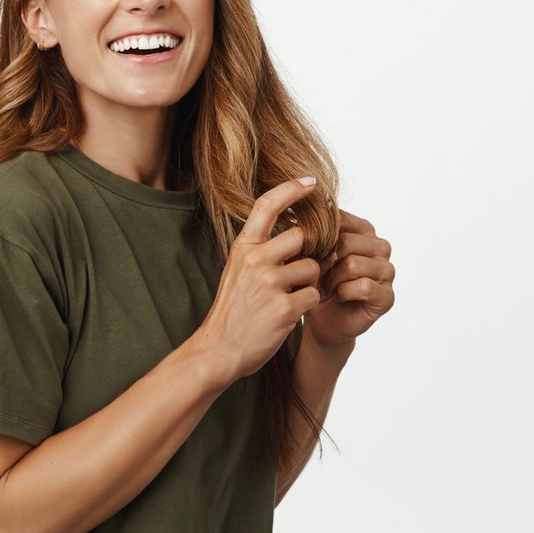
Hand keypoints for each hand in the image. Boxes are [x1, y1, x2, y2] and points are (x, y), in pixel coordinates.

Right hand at [194, 176, 325, 381]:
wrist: (219, 350)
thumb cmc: (233, 311)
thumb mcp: (238, 271)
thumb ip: (262, 251)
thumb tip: (300, 235)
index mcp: (243, 248)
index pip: (267, 206)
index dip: (290, 189)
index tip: (310, 182)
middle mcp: (255, 260)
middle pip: (302, 237)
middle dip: (308, 254)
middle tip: (299, 274)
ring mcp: (269, 283)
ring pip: (312, 269)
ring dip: (309, 284)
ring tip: (288, 299)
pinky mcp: (284, 307)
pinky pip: (314, 295)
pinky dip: (308, 305)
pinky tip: (289, 314)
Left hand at [303, 208, 394, 350]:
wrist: (321, 320)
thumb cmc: (314, 283)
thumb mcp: (306, 255)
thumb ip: (307, 235)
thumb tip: (292, 217)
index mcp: (363, 229)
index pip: (340, 219)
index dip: (317, 238)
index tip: (303, 252)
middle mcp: (380, 246)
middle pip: (346, 242)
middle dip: (322, 262)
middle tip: (313, 276)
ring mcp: (387, 270)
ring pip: (353, 264)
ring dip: (331, 280)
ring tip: (324, 288)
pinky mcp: (387, 295)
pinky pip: (363, 286)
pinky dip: (343, 294)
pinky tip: (337, 298)